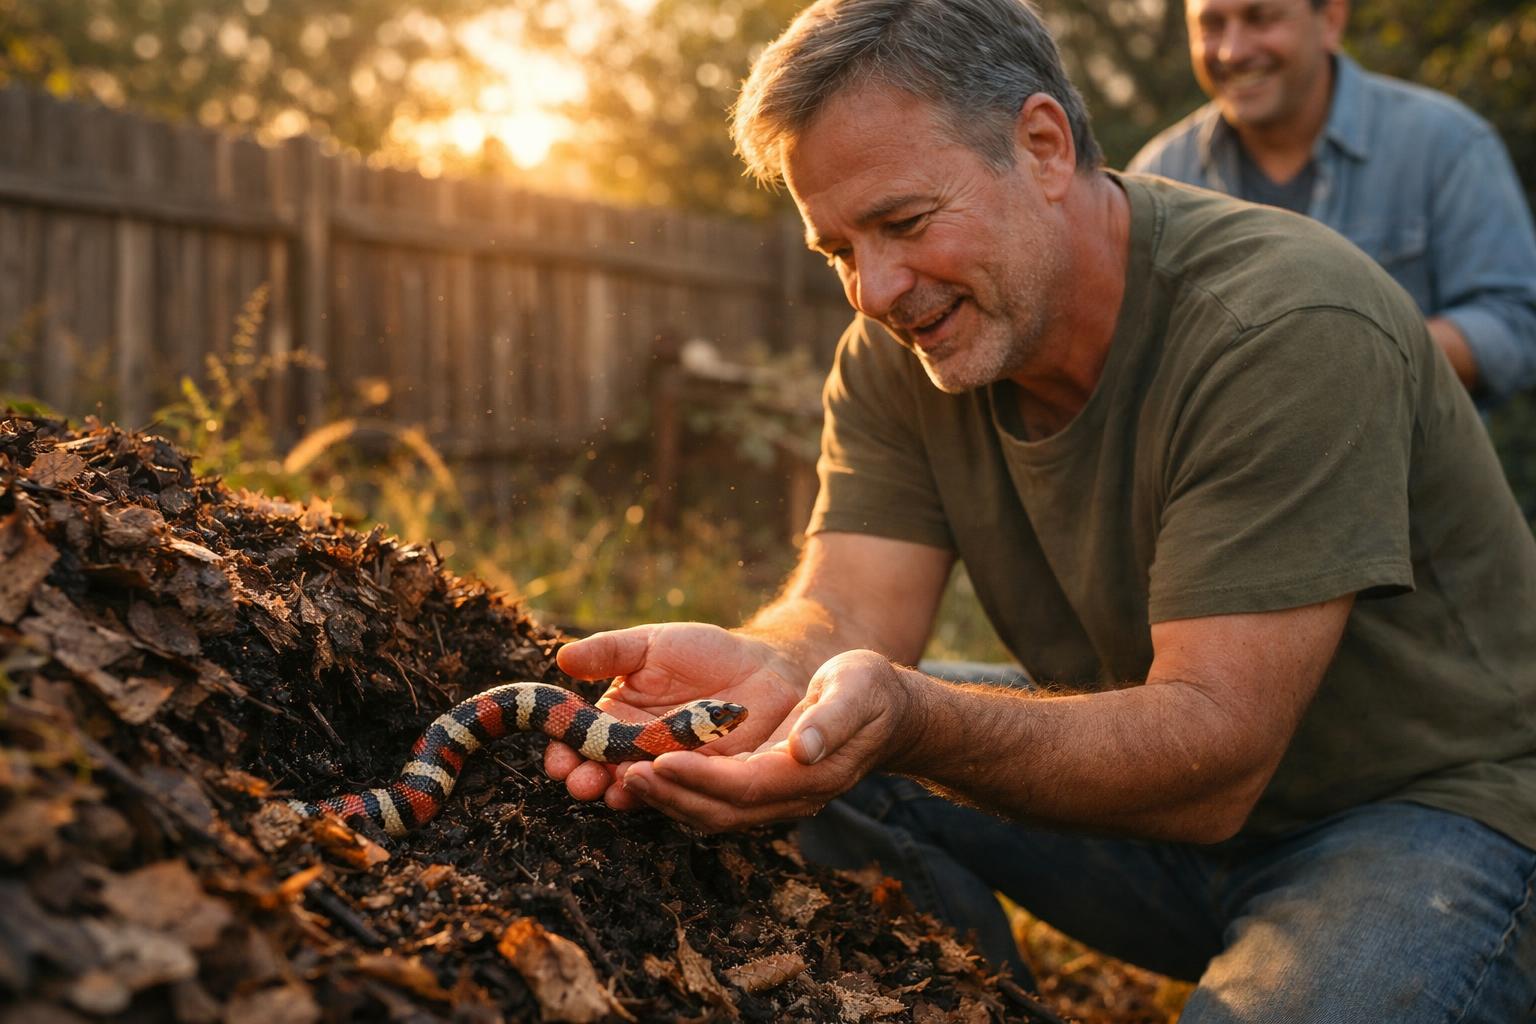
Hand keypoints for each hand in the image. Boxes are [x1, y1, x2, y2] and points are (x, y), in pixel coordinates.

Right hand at [544, 622, 802, 807]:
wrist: (764, 665)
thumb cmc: (703, 652)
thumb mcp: (652, 645)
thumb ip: (610, 652)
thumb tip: (563, 657)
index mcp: (617, 722)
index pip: (581, 744)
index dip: (565, 753)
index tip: (557, 758)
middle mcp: (639, 752)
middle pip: (604, 773)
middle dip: (588, 780)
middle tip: (579, 782)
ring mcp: (674, 770)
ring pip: (642, 788)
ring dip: (625, 788)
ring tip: (615, 783)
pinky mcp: (709, 780)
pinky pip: (687, 789)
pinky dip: (671, 789)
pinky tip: (660, 780)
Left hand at [615, 649, 920, 831]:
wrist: (885, 711)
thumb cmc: (869, 692)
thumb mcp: (857, 691)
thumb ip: (831, 720)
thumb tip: (804, 749)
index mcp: (810, 775)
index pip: (746, 786)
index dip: (700, 779)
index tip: (659, 761)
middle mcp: (788, 798)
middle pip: (720, 810)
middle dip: (669, 795)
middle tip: (622, 775)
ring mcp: (773, 798)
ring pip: (710, 811)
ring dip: (665, 798)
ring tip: (620, 776)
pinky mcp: (759, 787)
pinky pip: (712, 799)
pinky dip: (676, 791)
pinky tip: (645, 771)